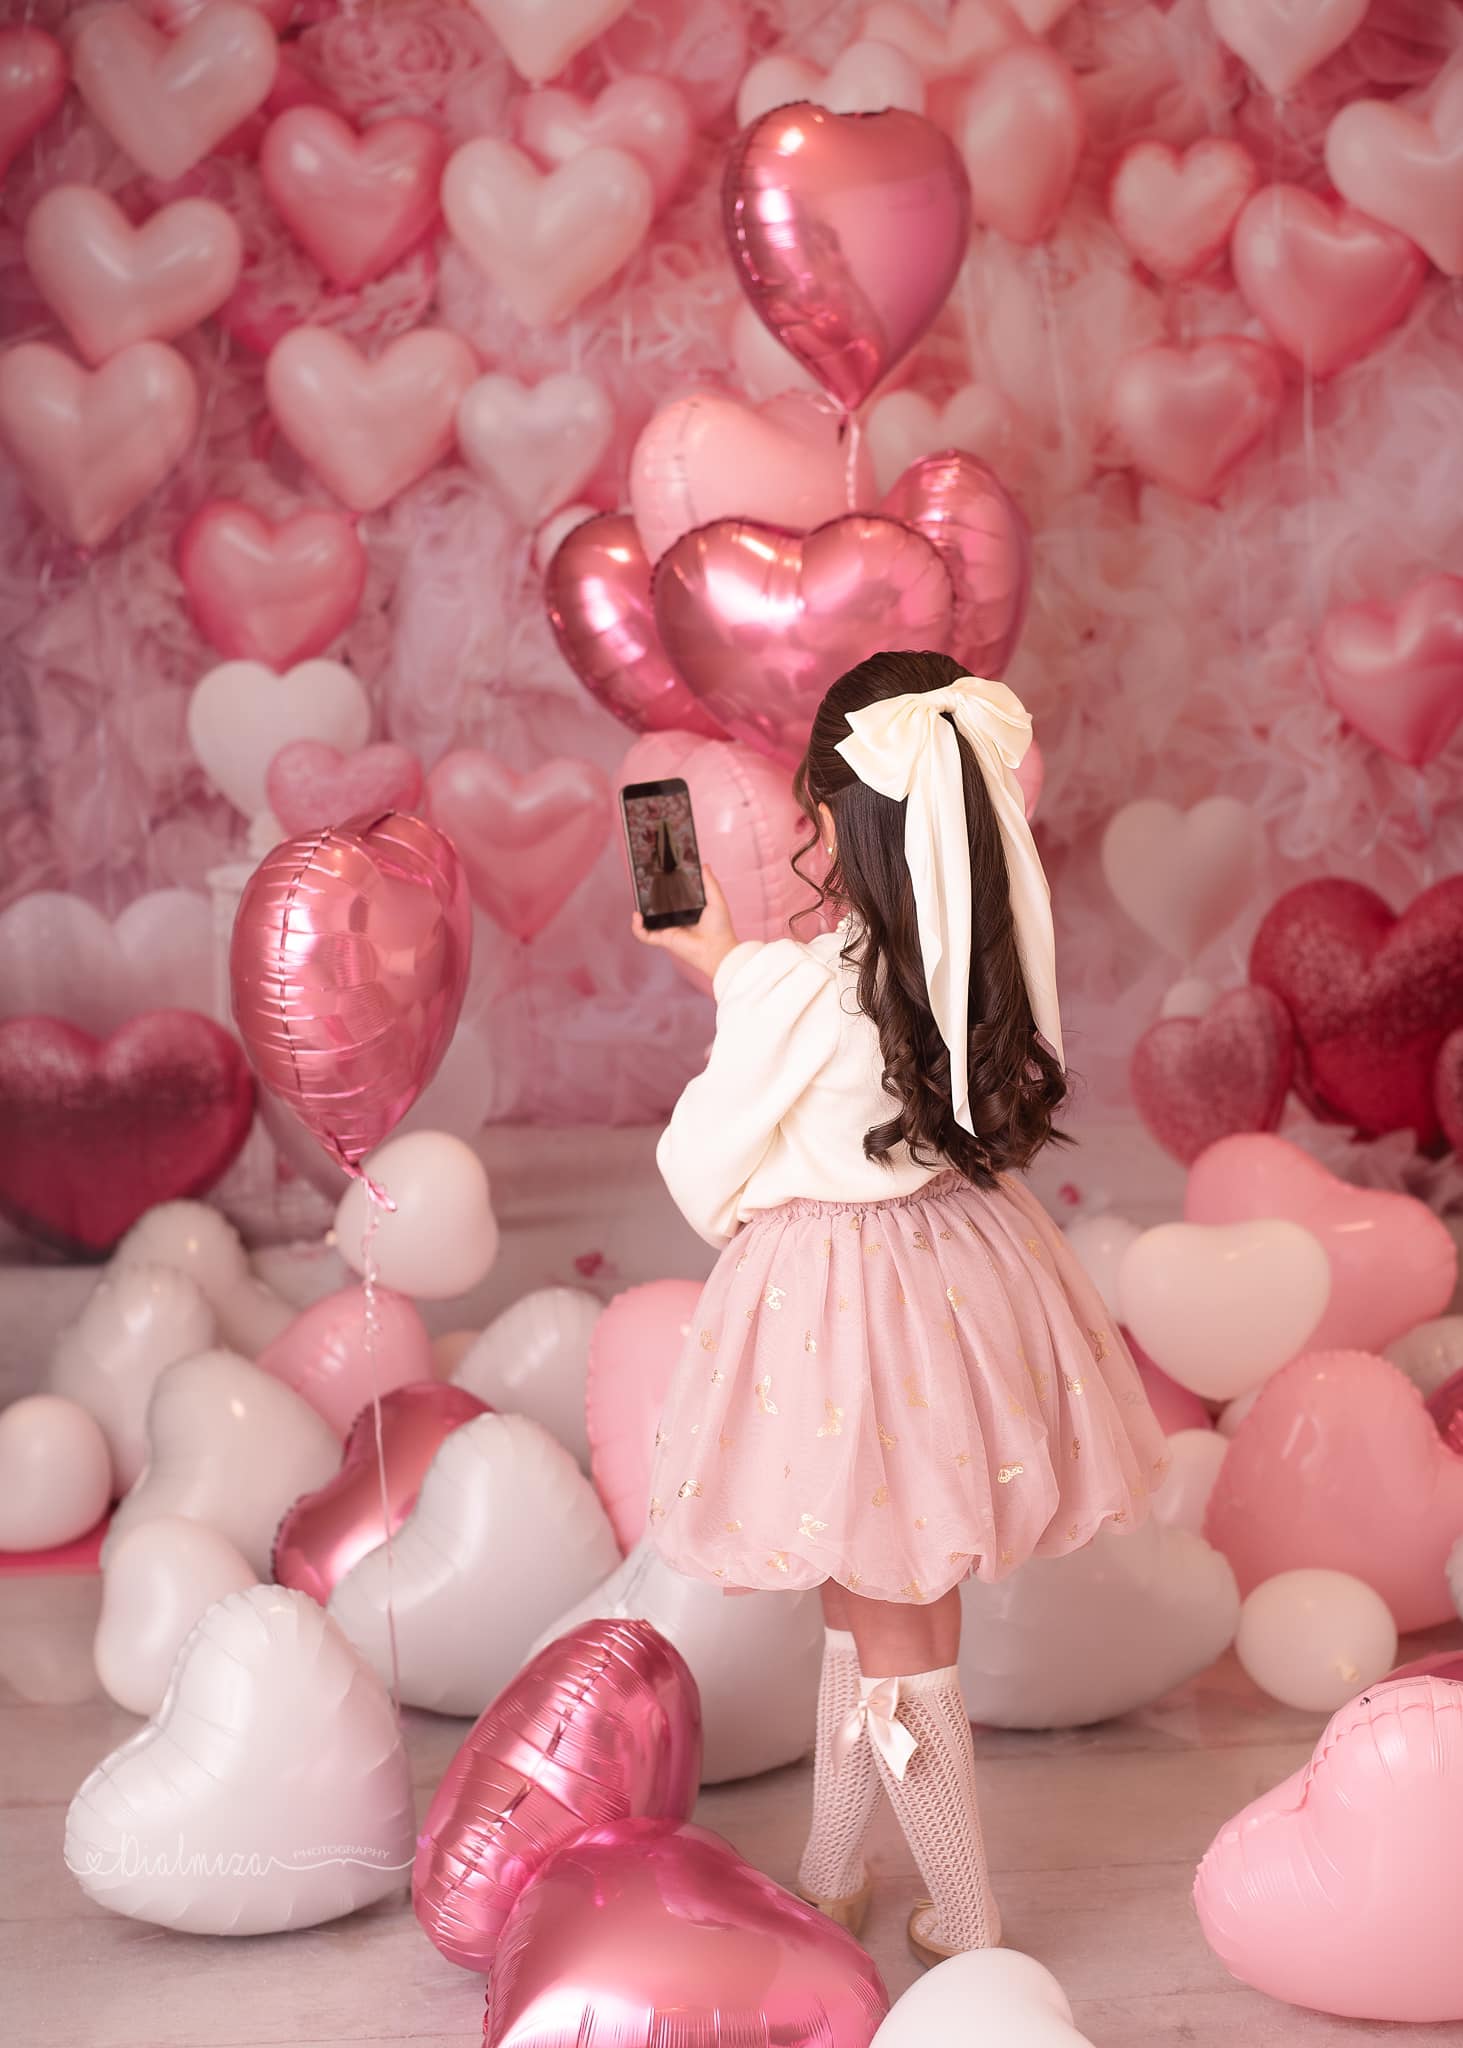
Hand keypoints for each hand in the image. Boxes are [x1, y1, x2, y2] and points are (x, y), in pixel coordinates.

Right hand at [632, 865, 739, 981]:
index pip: (672, 898)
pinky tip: (637, 916)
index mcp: (688, 910)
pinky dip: (637, 927)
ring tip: (637, 899)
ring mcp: (668, 930)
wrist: (718, 949)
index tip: (659, 877)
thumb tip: (704, 865)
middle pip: (657, 908)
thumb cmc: (720, 927)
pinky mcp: (664, 939)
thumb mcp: (716, 899)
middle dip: (649, 898)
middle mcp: (676, 920)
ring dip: (640, 913)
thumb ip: (709, 882)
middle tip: (644, 885)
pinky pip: (645, 935)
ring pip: (648, 921)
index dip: (664, 889)